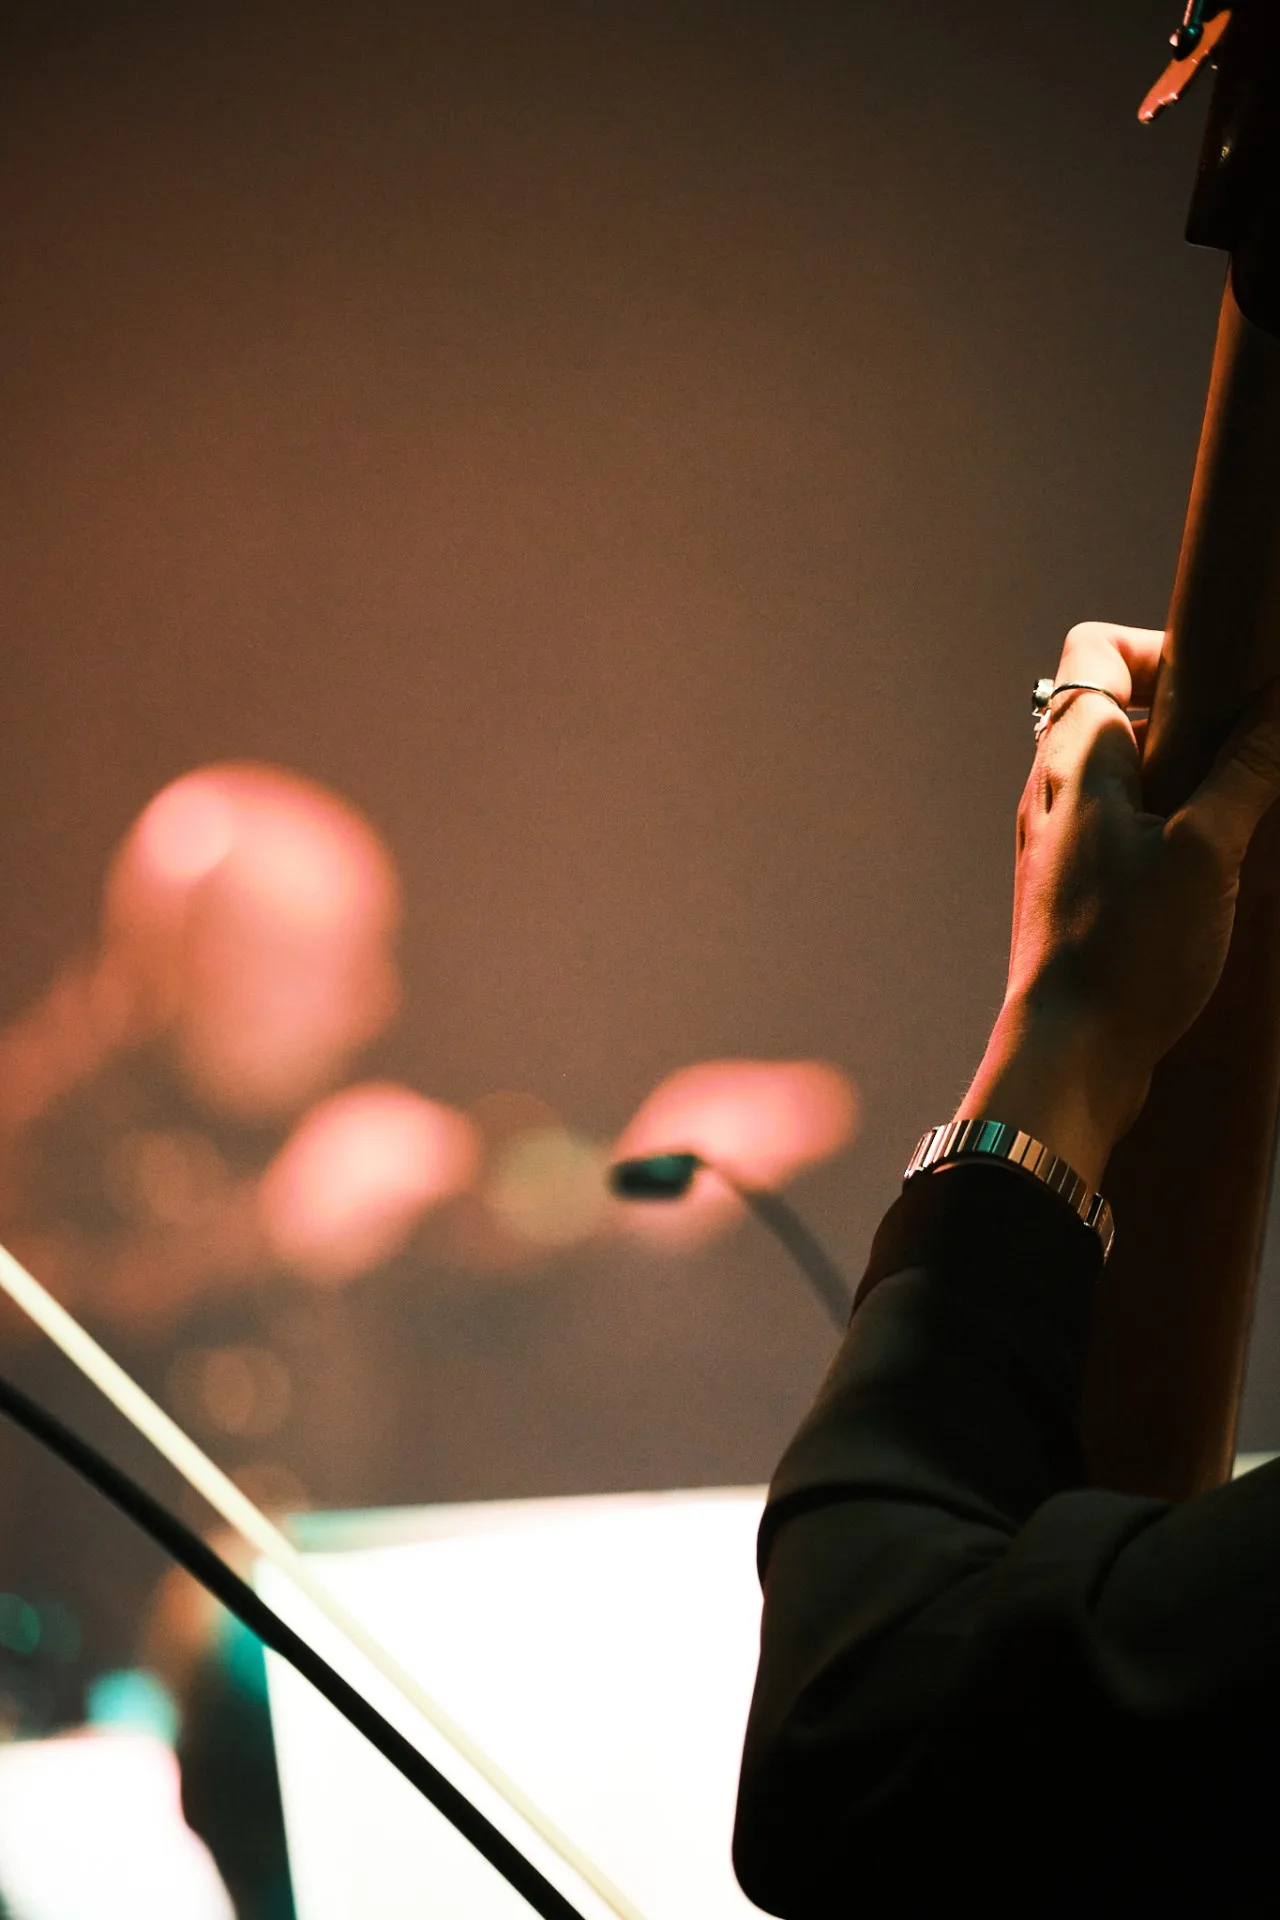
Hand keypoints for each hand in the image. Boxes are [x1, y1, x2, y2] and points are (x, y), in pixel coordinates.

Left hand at [959, 621, 1279, 1187]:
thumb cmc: (1126, 951)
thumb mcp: (1205, 850)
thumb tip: (1278, 707)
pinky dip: (1165, 830)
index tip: (1225, 691)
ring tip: (1234, 819)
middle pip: (1112, 708)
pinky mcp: (1070, 895)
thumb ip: (1245, 771)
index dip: (1162, 649)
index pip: (1095, 650)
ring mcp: (1056, 845)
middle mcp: (1051, 792)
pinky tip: (1209, 873)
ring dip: (1182, 779)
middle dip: (1188, 716)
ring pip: (1120, 775)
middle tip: (1244, 754)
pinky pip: (1119, 832)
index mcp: (1071, 759)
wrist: (1067, 1058)